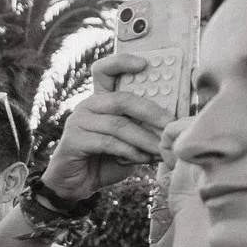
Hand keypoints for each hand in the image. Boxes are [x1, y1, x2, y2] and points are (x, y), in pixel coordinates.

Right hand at [39, 51, 169, 201]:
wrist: (77, 184)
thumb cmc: (106, 159)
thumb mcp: (129, 140)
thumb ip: (142, 128)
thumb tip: (173, 123)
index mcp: (100, 100)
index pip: (105, 70)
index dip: (122, 62)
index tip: (145, 64)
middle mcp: (87, 106)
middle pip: (121, 99)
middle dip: (150, 112)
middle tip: (170, 125)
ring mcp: (77, 122)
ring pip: (118, 125)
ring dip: (144, 139)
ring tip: (160, 150)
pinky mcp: (72, 141)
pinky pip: (107, 143)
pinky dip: (129, 151)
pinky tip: (141, 159)